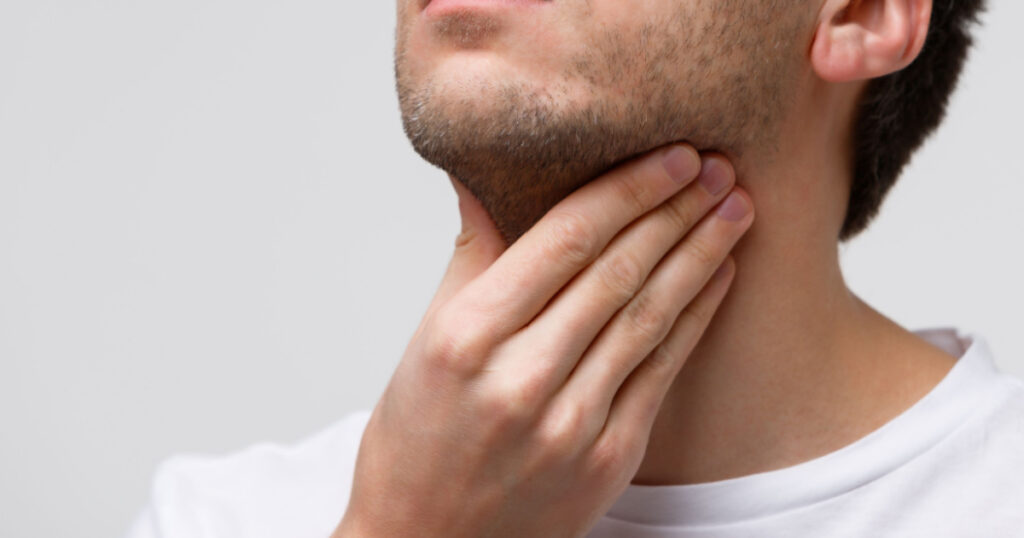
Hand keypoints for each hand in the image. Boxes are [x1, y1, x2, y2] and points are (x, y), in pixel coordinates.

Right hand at [335, 144, 753, 537]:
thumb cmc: (415, 445)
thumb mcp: (422, 345)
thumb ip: (468, 260)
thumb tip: (482, 180)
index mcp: (465, 337)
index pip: (563, 241)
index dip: (625, 191)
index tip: (668, 155)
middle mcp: (519, 378)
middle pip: (615, 272)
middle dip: (674, 211)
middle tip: (716, 166)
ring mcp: (569, 424)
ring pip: (648, 317)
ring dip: (699, 255)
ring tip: (734, 210)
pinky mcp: (606, 459)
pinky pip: (661, 372)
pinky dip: (695, 318)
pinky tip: (718, 278)